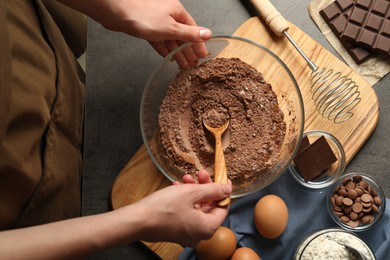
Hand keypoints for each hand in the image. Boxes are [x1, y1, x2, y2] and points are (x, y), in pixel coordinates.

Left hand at [59, 0, 209, 66]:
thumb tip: (207, 34)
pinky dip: (164, 50)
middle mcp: (168, 15)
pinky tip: (168, 57)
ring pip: (170, 40)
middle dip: (188, 51)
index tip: (203, 55)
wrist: (117, 12)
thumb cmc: (142, 16)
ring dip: (177, 53)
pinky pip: (159, 41)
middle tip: (193, 64)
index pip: (193, 30)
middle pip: (182, 36)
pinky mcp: (146, 28)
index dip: (198, 44)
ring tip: (183, 65)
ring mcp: (157, 22)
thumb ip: (189, 34)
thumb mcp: (170, 28)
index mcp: (177, 12)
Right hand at [134, 170, 231, 246]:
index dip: (223, 191)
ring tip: (185, 178)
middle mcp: (199, 234)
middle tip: (200, 173)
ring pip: (196, 208)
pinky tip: (176, 187)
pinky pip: (186, 213)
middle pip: (209, 207)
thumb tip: (226, 190)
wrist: (138, 220)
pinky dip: (184, 200)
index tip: (222, 179)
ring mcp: (187, 234)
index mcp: (207, 228)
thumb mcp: (191, 193)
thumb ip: (212, 190)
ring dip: (192, 191)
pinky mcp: (176, 231)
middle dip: (204, 188)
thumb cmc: (164, 207)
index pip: (223, 208)